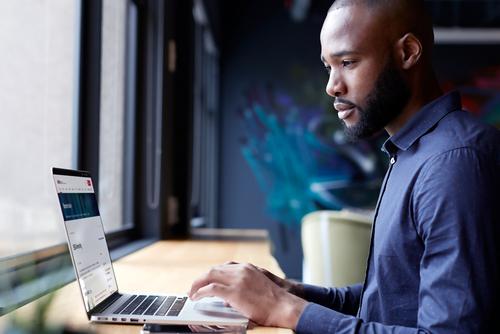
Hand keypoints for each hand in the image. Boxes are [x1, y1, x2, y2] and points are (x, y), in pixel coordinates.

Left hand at [188, 262, 306, 328]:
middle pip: (214, 269)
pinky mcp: (234, 293)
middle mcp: (241, 270)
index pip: (224, 266)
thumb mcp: (258, 286)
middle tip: (194, 287)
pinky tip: (197, 297)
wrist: (283, 306)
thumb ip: (244, 286)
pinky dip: (201, 292)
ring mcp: (237, 280)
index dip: (212, 274)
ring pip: (210, 275)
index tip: (206, 280)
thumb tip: (229, 299)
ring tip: (192, 293)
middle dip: (202, 278)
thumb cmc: (274, 302)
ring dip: (198, 284)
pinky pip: (211, 289)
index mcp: (247, 268)